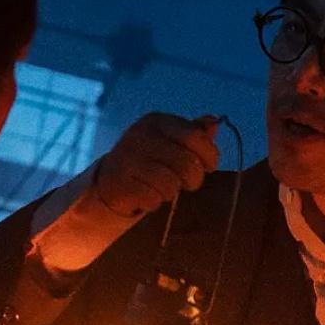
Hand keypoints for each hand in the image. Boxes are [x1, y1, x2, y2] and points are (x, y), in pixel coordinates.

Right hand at [93, 113, 219, 218]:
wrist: (110, 180)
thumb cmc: (149, 161)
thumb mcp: (171, 142)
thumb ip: (194, 133)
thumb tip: (214, 121)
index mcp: (157, 121)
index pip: (194, 136)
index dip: (209, 155)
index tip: (209, 167)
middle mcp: (141, 135)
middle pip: (186, 163)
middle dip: (193, 179)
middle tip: (187, 184)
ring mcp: (127, 158)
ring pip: (170, 184)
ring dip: (171, 192)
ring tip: (163, 188)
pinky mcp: (119, 182)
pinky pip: (152, 198)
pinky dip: (155, 202)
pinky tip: (147, 196)